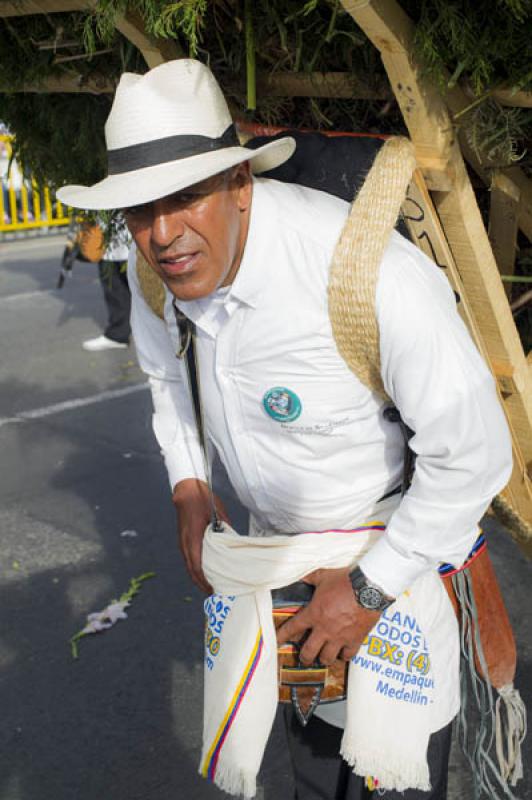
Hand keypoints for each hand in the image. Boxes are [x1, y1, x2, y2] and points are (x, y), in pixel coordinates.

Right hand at [172, 478, 229, 592]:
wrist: (186, 490)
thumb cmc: (203, 500)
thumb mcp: (218, 513)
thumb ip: (225, 529)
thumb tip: (234, 543)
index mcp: (193, 538)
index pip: (197, 566)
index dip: (205, 580)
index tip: (214, 589)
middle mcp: (185, 543)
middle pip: (191, 570)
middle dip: (202, 584)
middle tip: (214, 594)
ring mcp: (182, 542)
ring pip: (189, 566)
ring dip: (198, 577)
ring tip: (210, 586)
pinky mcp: (183, 540)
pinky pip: (189, 559)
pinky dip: (195, 568)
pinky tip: (204, 571)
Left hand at [276, 567, 380, 665]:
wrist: (369, 588)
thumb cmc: (345, 581)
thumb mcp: (323, 576)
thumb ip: (310, 578)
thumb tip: (300, 576)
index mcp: (314, 613)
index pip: (293, 628)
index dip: (282, 636)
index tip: (277, 642)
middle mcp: (324, 629)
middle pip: (308, 652)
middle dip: (304, 657)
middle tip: (304, 658)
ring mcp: (340, 637)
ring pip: (327, 658)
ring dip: (323, 658)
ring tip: (323, 657)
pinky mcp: (355, 640)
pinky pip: (348, 655)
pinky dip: (344, 656)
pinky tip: (343, 653)